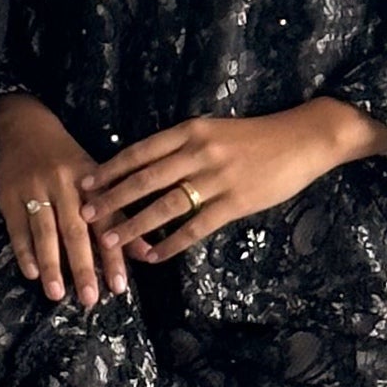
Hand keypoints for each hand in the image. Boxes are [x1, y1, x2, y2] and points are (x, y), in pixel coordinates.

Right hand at [0, 95, 126, 306]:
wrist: (24, 127)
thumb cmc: (67, 158)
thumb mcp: (97, 179)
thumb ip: (120, 217)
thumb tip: (147, 253)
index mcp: (90, 182)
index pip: (105, 223)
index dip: (114, 255)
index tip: (120, 287)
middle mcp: (63, 185)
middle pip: (75, 231)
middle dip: (83, 266)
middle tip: (89, 299)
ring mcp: (34, 190)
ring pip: (45, 232)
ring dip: (51, 264)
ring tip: (56, 294)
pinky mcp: (9, 196)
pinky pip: (17, 228)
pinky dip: (24, 252)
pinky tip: (32, 273)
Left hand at [79, 98, 386, 261]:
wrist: (303, 139)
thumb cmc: (257, 137)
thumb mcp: (215, 131)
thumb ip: (184, 147)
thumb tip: (148, 167)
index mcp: (190, 131)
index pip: (139, 151)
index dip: (109, 169)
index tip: (84, 182)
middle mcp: (198, 152)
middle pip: (144, 178)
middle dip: (110, 198)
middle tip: (84, 215)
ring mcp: (216, 179)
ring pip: (163, 205)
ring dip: (133, 224)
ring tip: (109, 240)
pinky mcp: (234, 203)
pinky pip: (194, 227)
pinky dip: (170, 243)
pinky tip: (153, 256)